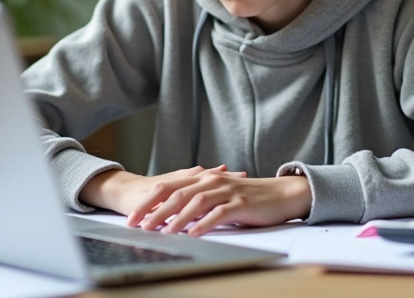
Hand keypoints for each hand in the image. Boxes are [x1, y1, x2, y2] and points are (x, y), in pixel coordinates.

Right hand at [80, 165, 244, 216]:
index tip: (245, 175)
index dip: (227, 176)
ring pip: (190, 186)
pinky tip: (194, 204)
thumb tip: (217, 175)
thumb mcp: (173, 186)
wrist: (122, 192)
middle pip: (204, 178)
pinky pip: (170, 200)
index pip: (208, 176)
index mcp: (183, 179)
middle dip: (223, 179)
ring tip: (224, 190)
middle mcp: (177, 180)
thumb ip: (192, 181)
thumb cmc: (148, 193)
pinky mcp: (154, 198)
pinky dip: (182, 202)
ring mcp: (166, 188)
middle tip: (242, 179)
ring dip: (207, 188)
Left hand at [128, 174, 311, 236]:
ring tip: (161, 232)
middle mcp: (211, 181)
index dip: (148, 202)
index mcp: (203, 179)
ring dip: (174, 218)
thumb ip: (198, 202)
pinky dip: (203, 224)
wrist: (281, 194)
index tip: (132, 218)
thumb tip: (172, 217)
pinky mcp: (240, 203)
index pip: (168, 187)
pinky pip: (218, 213)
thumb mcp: (220, 196)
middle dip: (154, 211)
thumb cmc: (249, 198)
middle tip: (138, 226)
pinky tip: (192, 234)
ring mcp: (226, 191)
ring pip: (194, 203)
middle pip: (176, 194)